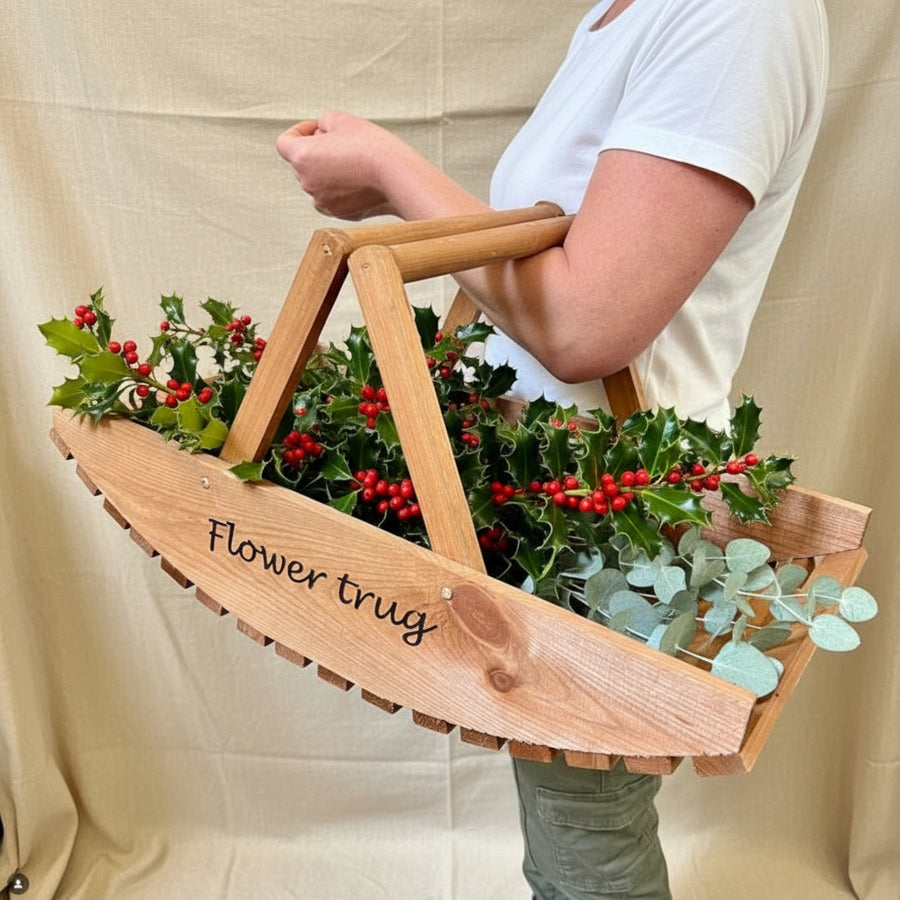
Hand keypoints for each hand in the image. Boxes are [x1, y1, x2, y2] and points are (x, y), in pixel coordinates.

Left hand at [275, 111, 402, 219]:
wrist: (395, 175)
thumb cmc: (369, 145)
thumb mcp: (341, 119)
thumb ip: (322, 124)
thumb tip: (319, 135)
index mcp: (302, 158)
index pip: (283, 143)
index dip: (298, 130)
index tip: (317, 128)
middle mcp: (307, 183)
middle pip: (302, 162)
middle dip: (316, 149)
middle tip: (341, 140)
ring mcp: (322, 202)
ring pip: (318, 181)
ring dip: (328, 169)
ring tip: (353, 159)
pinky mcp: (339, 214)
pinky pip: (332, 197)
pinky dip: (340, 187)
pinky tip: (359, 178)